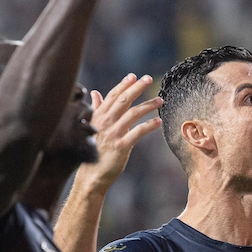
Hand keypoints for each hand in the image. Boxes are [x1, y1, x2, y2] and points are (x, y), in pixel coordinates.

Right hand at [79, 73, 162, 193]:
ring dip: (148, 105)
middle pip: (123, 100)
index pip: (112, 96)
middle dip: (137, 88)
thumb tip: (95, 93)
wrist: (91, 175)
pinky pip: (138, 132)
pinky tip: (158, 121)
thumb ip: (96, 109)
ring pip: (133, 114)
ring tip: (160, 101)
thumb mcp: (92, 128)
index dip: (123, 85)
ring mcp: (113, 134)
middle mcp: (105, 123)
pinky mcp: (121, 146)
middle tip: (148, 79)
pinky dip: (149, 125)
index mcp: (98, 117)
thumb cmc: (93, 151)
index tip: (134, 76)